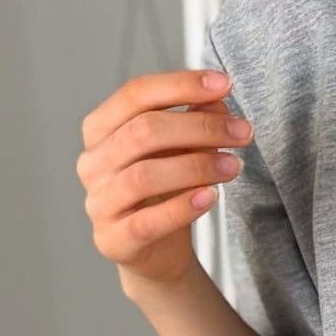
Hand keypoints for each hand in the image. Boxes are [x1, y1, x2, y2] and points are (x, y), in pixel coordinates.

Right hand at [76, 69, 250, 288]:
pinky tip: (211, 197)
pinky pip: (147, 222)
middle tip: (242, 131)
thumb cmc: (164, 193)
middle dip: (199, 127)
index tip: (224, 83)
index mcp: (101, 129)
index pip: (135, 94)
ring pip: (144, 176)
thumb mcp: (181, 150)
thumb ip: (193, 121)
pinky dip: (182, 208)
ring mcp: (99, 203)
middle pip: (143, 131)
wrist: (156, 252)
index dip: (181, 85)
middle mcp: (93, 163)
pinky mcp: (113, 240)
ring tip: (232, 166)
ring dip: (196, 166)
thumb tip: (217, 98)